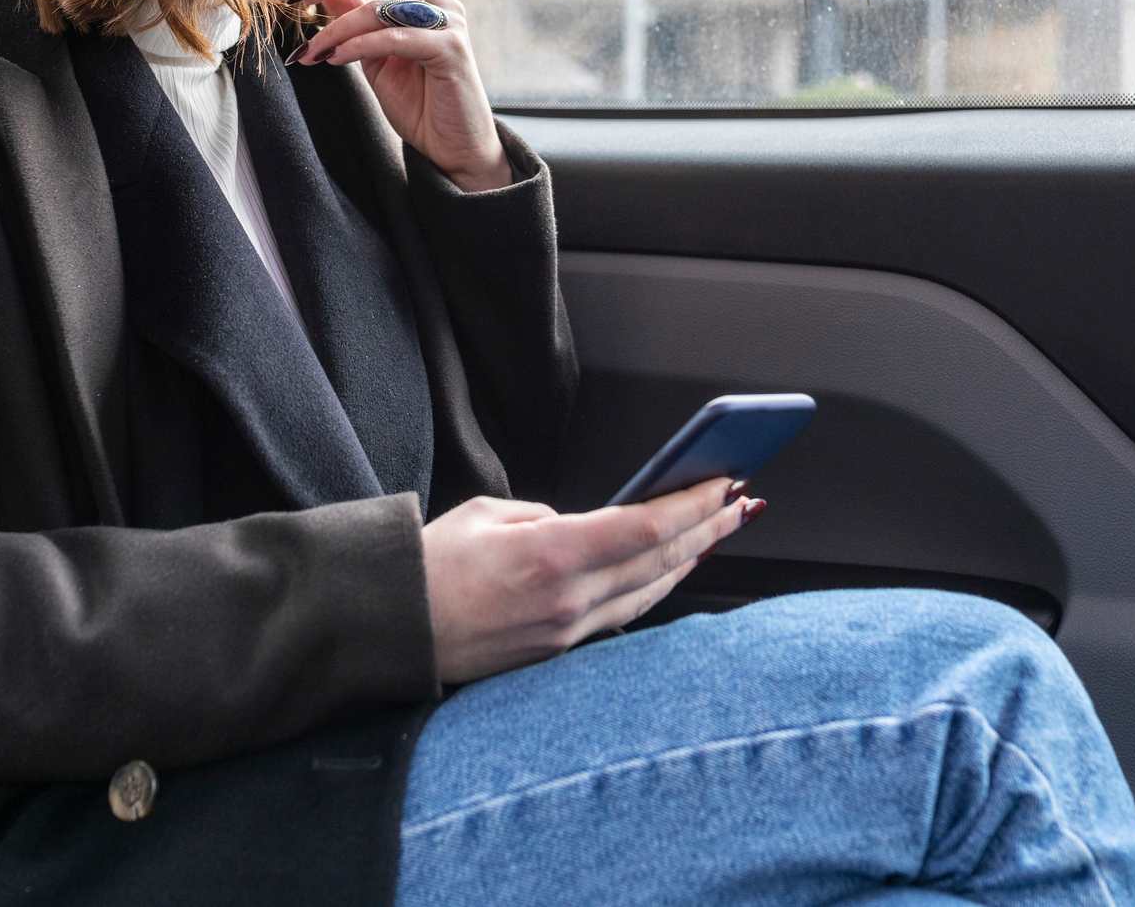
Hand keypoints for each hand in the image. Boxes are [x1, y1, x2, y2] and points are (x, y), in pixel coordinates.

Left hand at [290, 0, 510, 189]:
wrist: (454, 150)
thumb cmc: (420, 103)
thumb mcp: (377, 58)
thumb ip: (358, 23)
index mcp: (426, 0)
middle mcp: (442, 4)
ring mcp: (449, 25)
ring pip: (382, 5)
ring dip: (338, 27)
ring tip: (313, 50)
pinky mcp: (450, 51)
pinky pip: (394, 38)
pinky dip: (358, 47)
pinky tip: (335, 59)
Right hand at [419, 475, 750, 686]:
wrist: (391, 631)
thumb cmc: (427, 567)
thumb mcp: (485, 514)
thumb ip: (544, 516)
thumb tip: (580, 525)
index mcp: (551, 555)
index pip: (645, 528)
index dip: (693, 505)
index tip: (724, 483)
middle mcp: (568, 599)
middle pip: (660, 562)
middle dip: (708, 529)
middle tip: (742, 502)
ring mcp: (566, 632)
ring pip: (649, 593)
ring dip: (690, 560)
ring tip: (719, 532)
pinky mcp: (556, 651)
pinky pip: (623, 615)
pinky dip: (655, 588)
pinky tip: (671, 571)